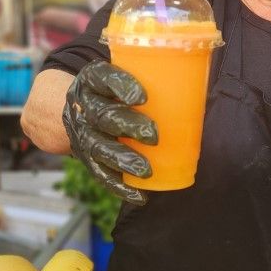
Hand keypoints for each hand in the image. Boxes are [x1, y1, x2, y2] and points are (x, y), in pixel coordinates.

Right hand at [63, 61, 156, 204]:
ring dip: (123, 159)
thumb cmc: (112, 89)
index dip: (122, 87)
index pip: (103, 78)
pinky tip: (139, 196)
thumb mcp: (120, 74)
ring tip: (146, 170)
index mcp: (92, 79)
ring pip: (99, 147)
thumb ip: (151, 77)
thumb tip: (197, 82)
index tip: (143, 98)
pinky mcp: (86, 158)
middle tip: (154, 136)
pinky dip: (119, 186)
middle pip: (104, 116)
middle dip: (128, 126)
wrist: (73, 108)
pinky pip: (100, 173)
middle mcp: (83, 106)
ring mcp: (82, 133)